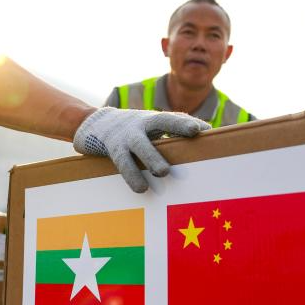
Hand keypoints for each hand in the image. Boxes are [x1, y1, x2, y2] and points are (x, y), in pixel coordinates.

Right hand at [73, 107, 209, 192]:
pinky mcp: (113, 149)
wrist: (95, 123)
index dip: (185, 123)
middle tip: (192, 140)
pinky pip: (123, 162)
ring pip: (140, 145)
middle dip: (176, 130)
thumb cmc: (133, 129)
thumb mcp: (151, 125)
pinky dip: (132, 175)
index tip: (202, 130)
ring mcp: (126, 136)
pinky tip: (141, 188)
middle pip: (159, 123)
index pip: (171, 117)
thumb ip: (174, 129)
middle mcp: (140, 124)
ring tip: (163, 172)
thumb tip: (208, 134)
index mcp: (152, 119)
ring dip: (151, 158)